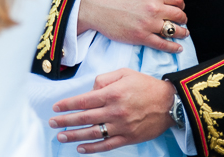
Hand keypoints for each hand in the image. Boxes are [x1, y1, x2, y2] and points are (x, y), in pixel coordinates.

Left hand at [49, 69, 175, 153]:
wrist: (171, 102)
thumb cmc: (145, 85)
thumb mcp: (123, 73)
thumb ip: (103, 79)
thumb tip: (90, 89)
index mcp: (112, 94)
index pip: (83, 101)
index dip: (67, 105)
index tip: (55, 108)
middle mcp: (115, 111)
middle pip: (84, 118)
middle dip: (65, 121)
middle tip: (52, 123)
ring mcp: (122, 126)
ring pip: (93, 133)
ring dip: (75, 135)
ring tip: (61, 136)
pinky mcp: (129, 138)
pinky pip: (108, 145)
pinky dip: (93, 148)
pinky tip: (81, 148)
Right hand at [78, 0, 188, 52]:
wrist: (91, 5)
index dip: (180, 3)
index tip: (179, 6)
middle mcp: (154, 9)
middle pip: (179, 15)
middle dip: (182, 18)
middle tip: (180, 19)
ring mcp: (148, 24)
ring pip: (174, 30)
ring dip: (182, 32)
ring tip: (183, 33)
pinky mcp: (140, 37)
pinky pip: (162, 44)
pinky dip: (173, 47)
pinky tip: (177, 48)